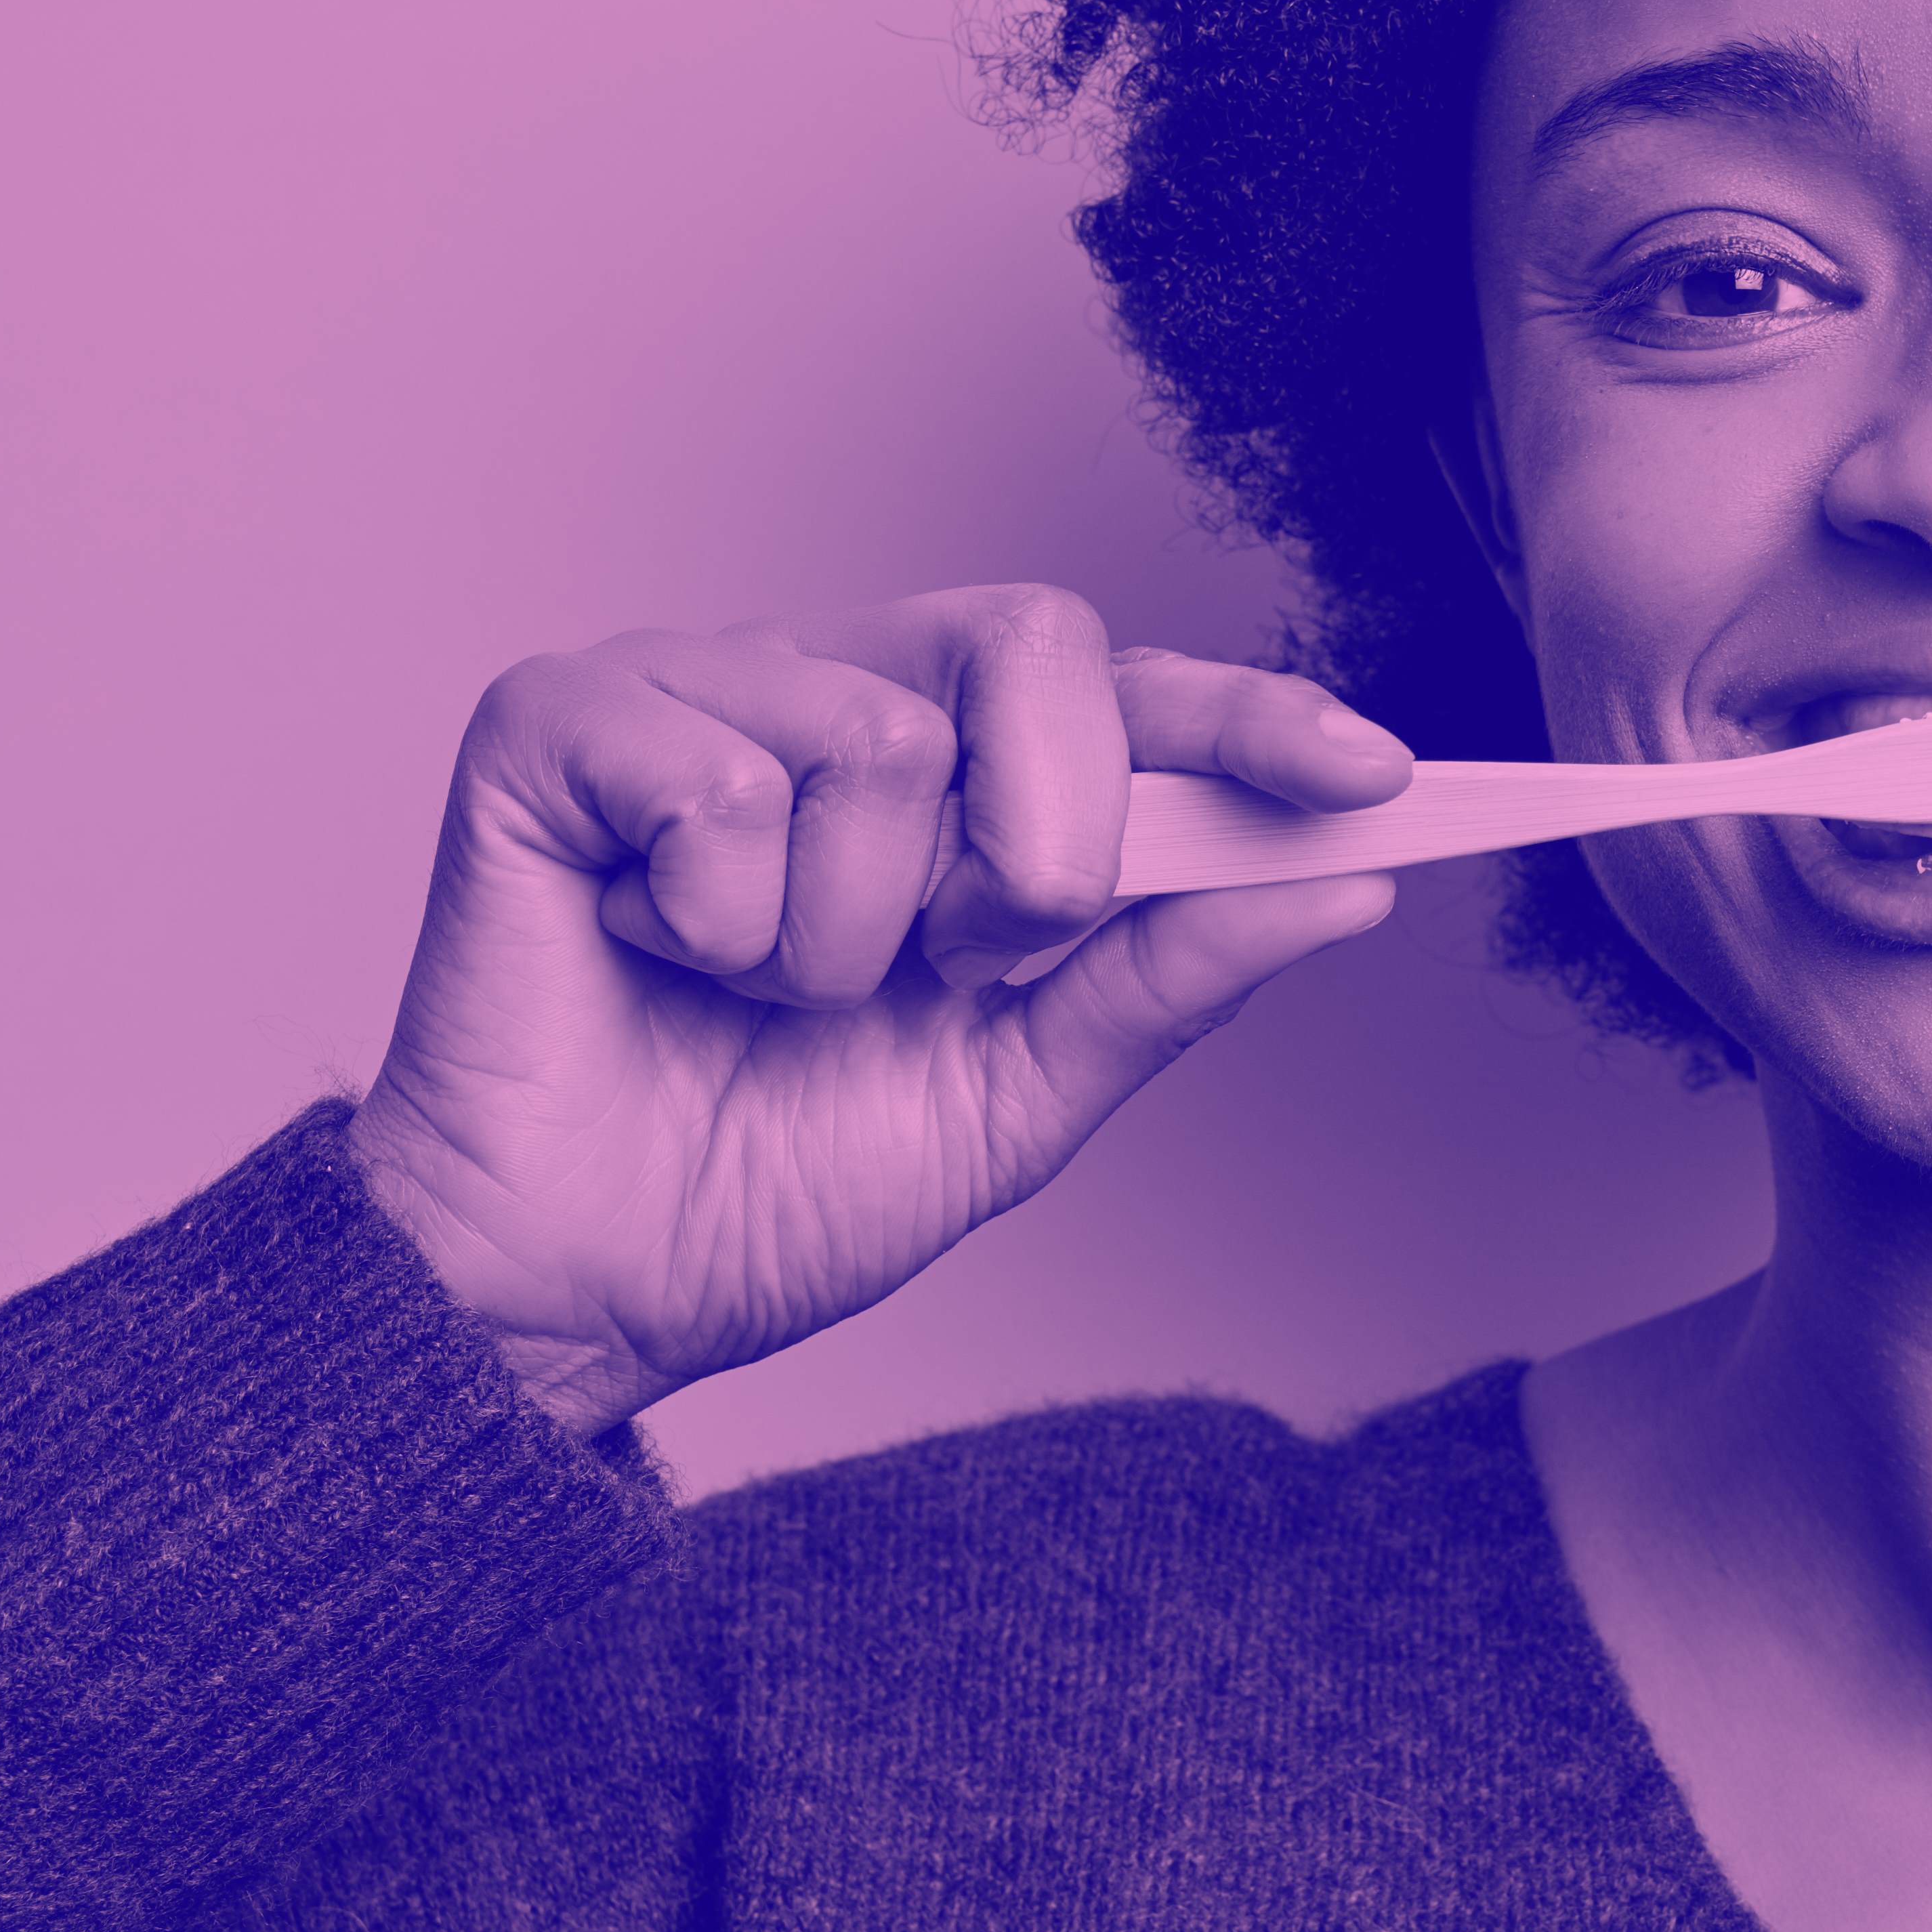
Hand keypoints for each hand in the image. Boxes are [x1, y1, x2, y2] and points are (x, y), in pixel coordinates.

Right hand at [341, 589, 1413, 1426]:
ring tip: (754, 990)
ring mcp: (693, 694)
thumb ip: (1168, 979)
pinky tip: (656, 955)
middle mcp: (830, 697)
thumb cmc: (765, 1188)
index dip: (1253, 718)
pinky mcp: (558, 723)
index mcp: (948, 780)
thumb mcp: (1018, 1098)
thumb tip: (1348, 884)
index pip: (1128, 696)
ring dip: (842, 934)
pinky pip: (714, 778)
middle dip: (1039, 841)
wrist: (583, 1293)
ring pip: (877, 740)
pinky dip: (711, 919)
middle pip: (1030, 638)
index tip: (1372, 776)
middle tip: (950, 965)